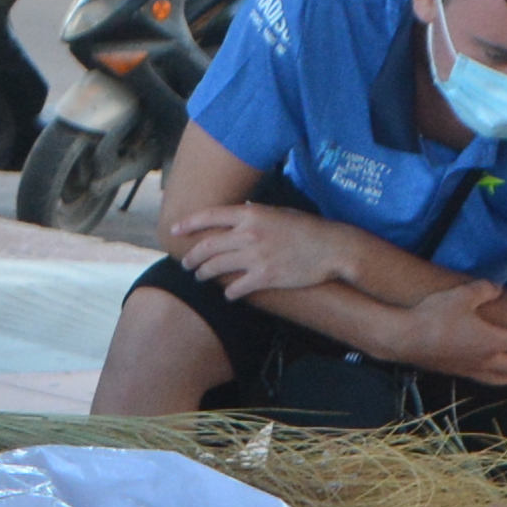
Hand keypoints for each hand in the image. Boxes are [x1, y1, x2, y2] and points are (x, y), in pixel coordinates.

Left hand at [164, 200, 356, 296]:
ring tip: (201, 277)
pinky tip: (228, 294)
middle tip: (186, 264)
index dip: (188, 223)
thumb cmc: (307, 228)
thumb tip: (238, 211)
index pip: (209, 216)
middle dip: (192, 257)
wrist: (331, 247)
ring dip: (204, 274)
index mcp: (251, 214)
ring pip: (216, 267)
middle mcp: (249, 234)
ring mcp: (256, 257)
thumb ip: (255, 213)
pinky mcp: (265, 277)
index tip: (174, 231)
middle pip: (207, 246)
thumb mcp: (278, 212)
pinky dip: (229, 292)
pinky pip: (236, 287)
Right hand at [392, 281, 506, 383]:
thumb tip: (496, 289)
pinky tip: (488, 374)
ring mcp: (469, 368)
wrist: (404, 338)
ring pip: (498, 377)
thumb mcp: (462, 294)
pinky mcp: (454, 371)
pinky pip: (480, 377)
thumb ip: (484, 290)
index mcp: (492, 341)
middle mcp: (484, 359)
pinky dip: (492, 377)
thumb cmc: (434, 315)